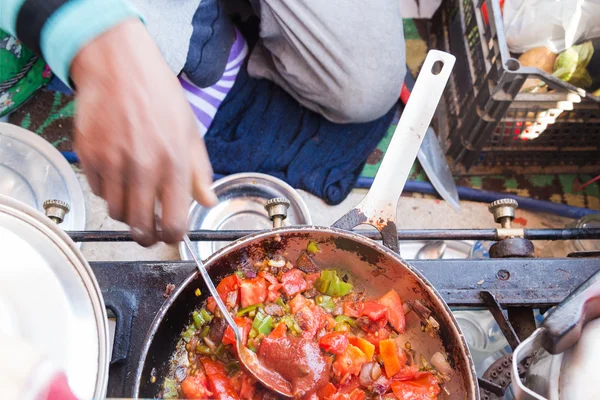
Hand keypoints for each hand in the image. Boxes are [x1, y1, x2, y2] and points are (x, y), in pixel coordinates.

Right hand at [71, 19, 216, 245]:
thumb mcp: (190, 131)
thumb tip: (207, 202)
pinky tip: (117, 174)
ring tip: (135, 197)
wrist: (118, 66)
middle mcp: (142, 168)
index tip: (172, 236)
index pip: (174, 223)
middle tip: (150, 230)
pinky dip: (107, 191)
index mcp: (174, 163)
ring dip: (127, 213)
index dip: (173, 238)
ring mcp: (111, 163)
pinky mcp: (88, 156)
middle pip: (140, 227)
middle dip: (147, 236)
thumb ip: (199, 172)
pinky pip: (97, 191)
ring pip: (116, 212)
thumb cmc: (160, 96)